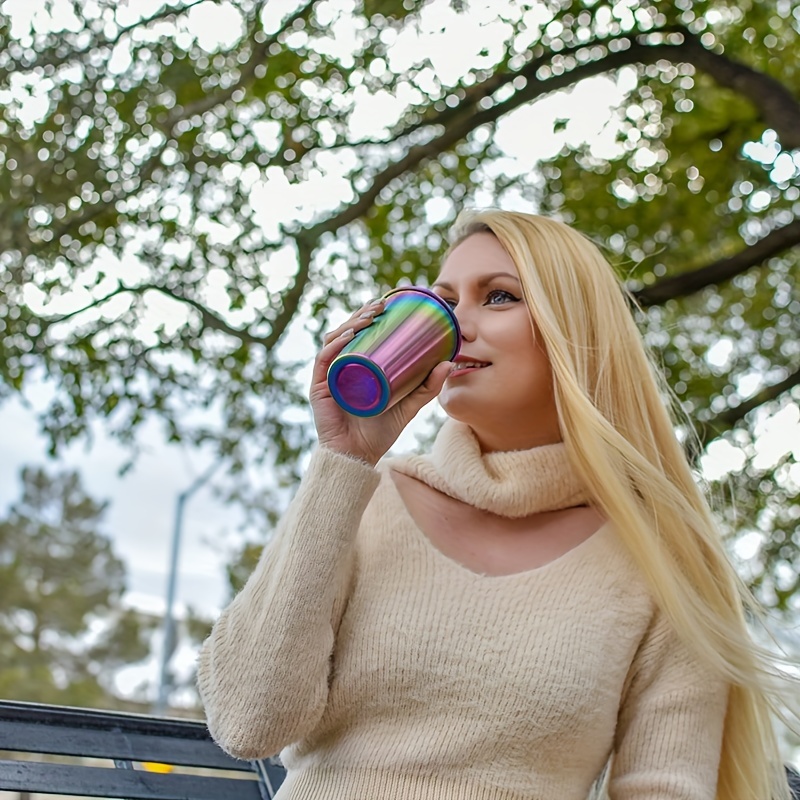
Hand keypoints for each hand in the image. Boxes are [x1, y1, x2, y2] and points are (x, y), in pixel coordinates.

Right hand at [309, 299, 452, 465]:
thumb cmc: (379, 432)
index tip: (388, 301)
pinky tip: (349, 335)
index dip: (371, 315)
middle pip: (348, 332)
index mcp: (359, 367)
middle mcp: (342, 367)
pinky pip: (324, 360)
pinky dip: (335, 345)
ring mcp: (330, 375)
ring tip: (369, 316)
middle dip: (362, 314)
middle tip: (382, 304)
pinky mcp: (320, 387)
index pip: (362, 334)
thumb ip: (427, 387)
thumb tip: (449, 363)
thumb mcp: (408, 405)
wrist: (358, 457)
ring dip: (350, 323)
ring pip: (335, 339)